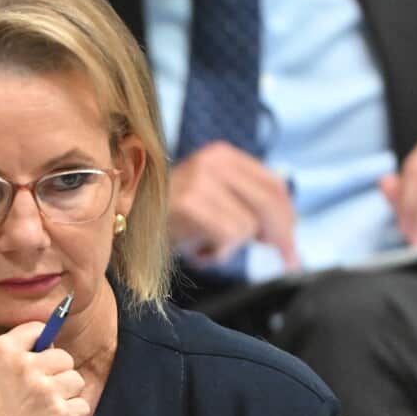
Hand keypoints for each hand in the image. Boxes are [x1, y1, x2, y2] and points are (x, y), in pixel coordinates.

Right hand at [0, 324, 89, 415]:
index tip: (39, 358)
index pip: (37, 329)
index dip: (41, 343)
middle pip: (62, 356)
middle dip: (56, 373)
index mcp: (0, 352)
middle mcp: (26, 366)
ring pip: (76, 380)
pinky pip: (82, 406)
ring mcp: (46, 391)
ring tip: (47, 411)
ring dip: (67, 394)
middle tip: (41, 394)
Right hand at [168, 141, 298, 269]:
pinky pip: (230, 236)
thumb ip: (245, 202)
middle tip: (289, 260)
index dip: (289, 217)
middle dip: (281, 236)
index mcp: (222, 155)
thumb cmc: (170, 218)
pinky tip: (199, 251)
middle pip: (270, 203)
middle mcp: (213, 162)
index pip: (274, 184)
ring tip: (207, 246)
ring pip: (249, 225)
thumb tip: (284, 229)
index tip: (292, 244)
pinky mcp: (191, 204)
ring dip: (233, 247)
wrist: (124, 222)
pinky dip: (218, 253)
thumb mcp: (211, 198)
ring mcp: (200, 181)